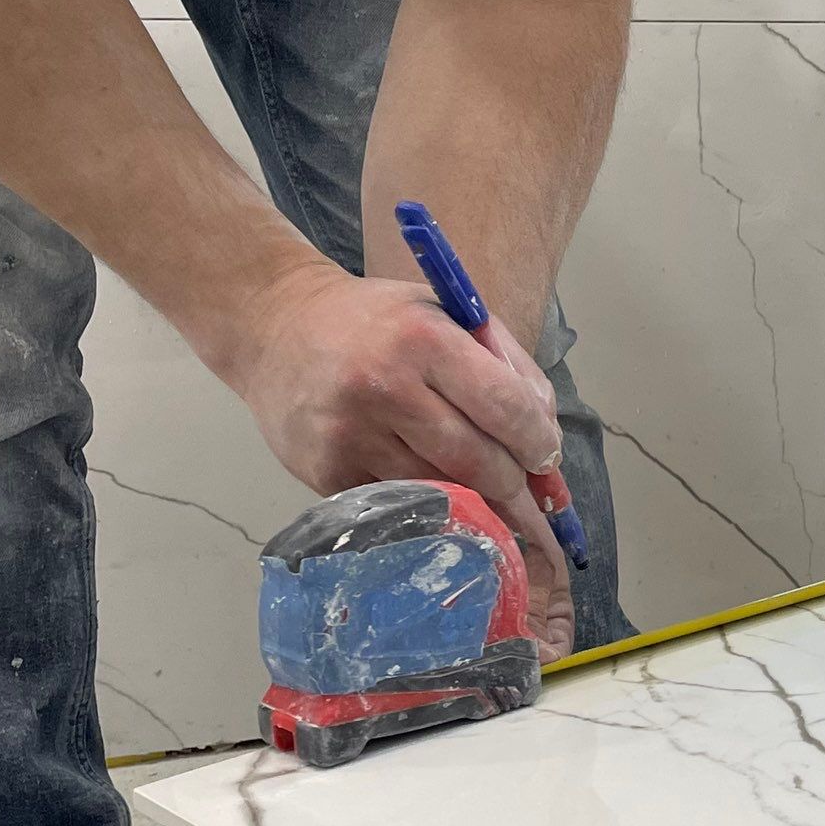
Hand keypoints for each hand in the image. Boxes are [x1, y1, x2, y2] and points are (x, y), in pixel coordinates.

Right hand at [225, 264, 575, 655]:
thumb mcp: (446, 314)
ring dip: (479, 506)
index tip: (548, 456)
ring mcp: (351, 436)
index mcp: (423, 339)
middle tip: (537, 501)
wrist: (277, 328)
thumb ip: (507, 364)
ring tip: (503, 511)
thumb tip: (547, 435)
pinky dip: (430, 509)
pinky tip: (447, 506)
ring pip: (442, 491)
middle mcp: (384, 388)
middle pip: (478, 462)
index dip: (538, 443)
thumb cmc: (376, 321)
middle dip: (517, 487)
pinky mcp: (326, 472)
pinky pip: (398, 504)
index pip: (505, 407)